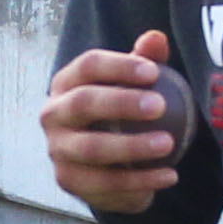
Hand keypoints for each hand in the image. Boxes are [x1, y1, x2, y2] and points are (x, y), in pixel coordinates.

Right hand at [42, 32, 191, 212]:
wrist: (101, 162)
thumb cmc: (117, 113)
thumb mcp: (132, 85)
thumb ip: (145, 61)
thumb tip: (156, 39)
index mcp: (66, 83)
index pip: (88, 66)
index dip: (120, 66)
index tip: (155, 72)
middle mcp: (54, 114)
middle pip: (83, 103)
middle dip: (121, 103)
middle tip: (160, 106)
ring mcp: (57, 150)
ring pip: (92, 149)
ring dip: (132, 147)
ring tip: (169, 144)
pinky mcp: (69, 181)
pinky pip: (104, 184)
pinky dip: (139, 181)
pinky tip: (168, 175)